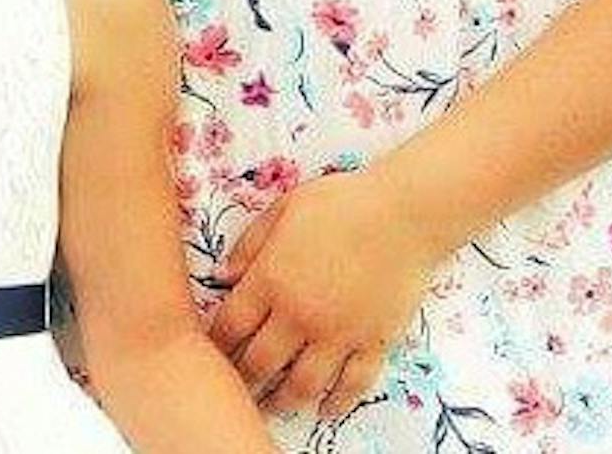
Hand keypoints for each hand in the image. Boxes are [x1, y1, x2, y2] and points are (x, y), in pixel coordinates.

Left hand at [209, 169, 441, 419]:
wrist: (403, 215)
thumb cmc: (340, 202)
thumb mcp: (283, 209)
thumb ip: (250, 245)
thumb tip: (222, 276)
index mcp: (272, 278)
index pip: (232, 324)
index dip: (216, 343)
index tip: (209, 353)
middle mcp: (300, 314)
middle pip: (261, 362)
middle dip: (243, 379)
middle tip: (235, 389)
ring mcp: (338, 334)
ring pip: (303, 384)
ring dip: (283, 400)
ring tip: (272, 407)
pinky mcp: (373, 344)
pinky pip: (353, 386)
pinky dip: (337, 402)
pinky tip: (325, 409)